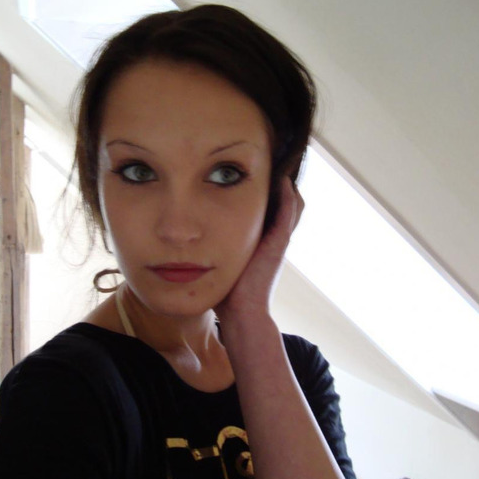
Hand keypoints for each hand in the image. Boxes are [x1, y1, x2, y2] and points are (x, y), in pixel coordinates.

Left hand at [216, 177, 303, 322]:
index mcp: (260, 243)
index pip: (268, 212)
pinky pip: (289, 212)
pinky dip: (287, 196)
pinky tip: (283, 180)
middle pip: (283, 205)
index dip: (264, 194)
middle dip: (277, 186)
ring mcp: (279, 240)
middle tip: (270, 165)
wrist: (240, 312)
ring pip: (291, 206)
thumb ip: (211, 252)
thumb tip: (187, 245)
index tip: (251, 176)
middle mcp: (272, 240)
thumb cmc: (226, 293)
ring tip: (280, 166)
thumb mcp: (219, 264)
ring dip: (286, 187)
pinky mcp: (279, 242)